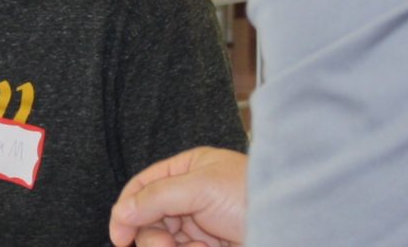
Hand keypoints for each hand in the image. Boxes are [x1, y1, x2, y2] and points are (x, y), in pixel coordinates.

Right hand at [110, 147, 246, 246]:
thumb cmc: (253, 194)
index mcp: (187, 169)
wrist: (288, 225)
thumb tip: (122, 210)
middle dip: (152, 235)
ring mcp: (199, 223)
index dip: (126, 209)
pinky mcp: (208, 246)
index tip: (119, 236)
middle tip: (166, 244)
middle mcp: (190, 195)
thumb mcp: (200, 187)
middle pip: (148, 218)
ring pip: (163, 241)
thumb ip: (157, 196)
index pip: (143, 185)